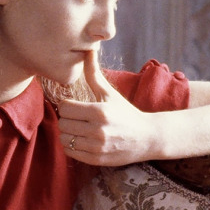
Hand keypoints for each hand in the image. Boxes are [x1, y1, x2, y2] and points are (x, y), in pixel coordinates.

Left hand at [58, 50, 163, 164]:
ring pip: (64, 139)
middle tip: (75, 118)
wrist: (146, 138)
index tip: (73, 105)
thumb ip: (94, 74)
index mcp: (100, 111)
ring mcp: (97, 147)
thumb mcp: (110, 93)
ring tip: (77, 129)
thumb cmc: (126, 113)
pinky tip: (80, 140)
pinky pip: (71, 152)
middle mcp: (97, 131)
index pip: (65, 108)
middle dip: (67, 119)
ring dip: (67, 133)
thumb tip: (88, 50)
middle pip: (63, 123)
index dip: (66, 105)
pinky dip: (71, 146)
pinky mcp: (96, 160)